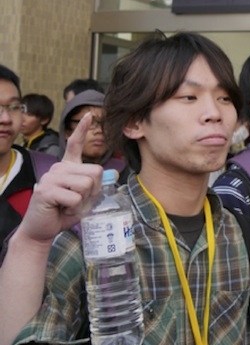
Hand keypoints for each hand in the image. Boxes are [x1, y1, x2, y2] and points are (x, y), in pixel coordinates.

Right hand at [17, 113, 103, 244]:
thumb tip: (112, 174)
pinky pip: (74, 198)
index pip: (75, 144)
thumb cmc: (64, 212)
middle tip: (78, 202)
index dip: (82, 129)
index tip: (89, 115)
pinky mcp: (46, 190)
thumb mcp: (84, 197)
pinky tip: (61, 211)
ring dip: (83, 202)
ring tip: (69, 206)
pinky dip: (73, 209)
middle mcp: (58, 168)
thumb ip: (94, 185)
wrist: (42, 229)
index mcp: (67, 167)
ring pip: (86, 185)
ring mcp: (51, 177)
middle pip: (95, 172)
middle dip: (94, 191)